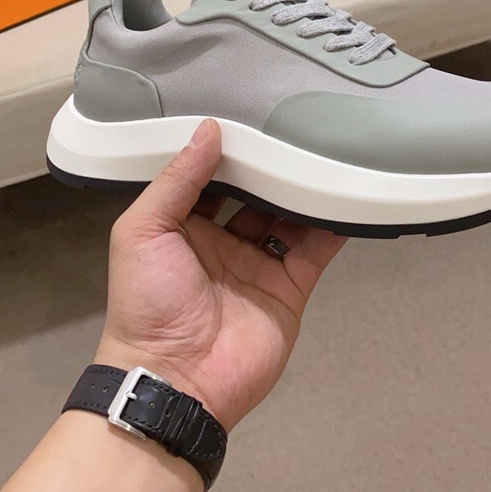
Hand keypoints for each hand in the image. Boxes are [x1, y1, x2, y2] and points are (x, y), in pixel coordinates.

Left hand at [95, 119, 345, 430]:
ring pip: (288, 215)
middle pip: (255, 192)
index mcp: (183, 226)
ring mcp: (259, 264)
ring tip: (326, 147)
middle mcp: (223, 241)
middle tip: (295, 122)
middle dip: (271, 164)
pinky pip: (316, 248)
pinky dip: (333, 223)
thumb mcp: (143, 231)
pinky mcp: (291, 286)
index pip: (209, 176)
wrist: (176, 381)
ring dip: (304, 187)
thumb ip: (176, 180)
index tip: (249, 110)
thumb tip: (209, 128)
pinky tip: (348, 191)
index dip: (227, 148)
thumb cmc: (147, 301)